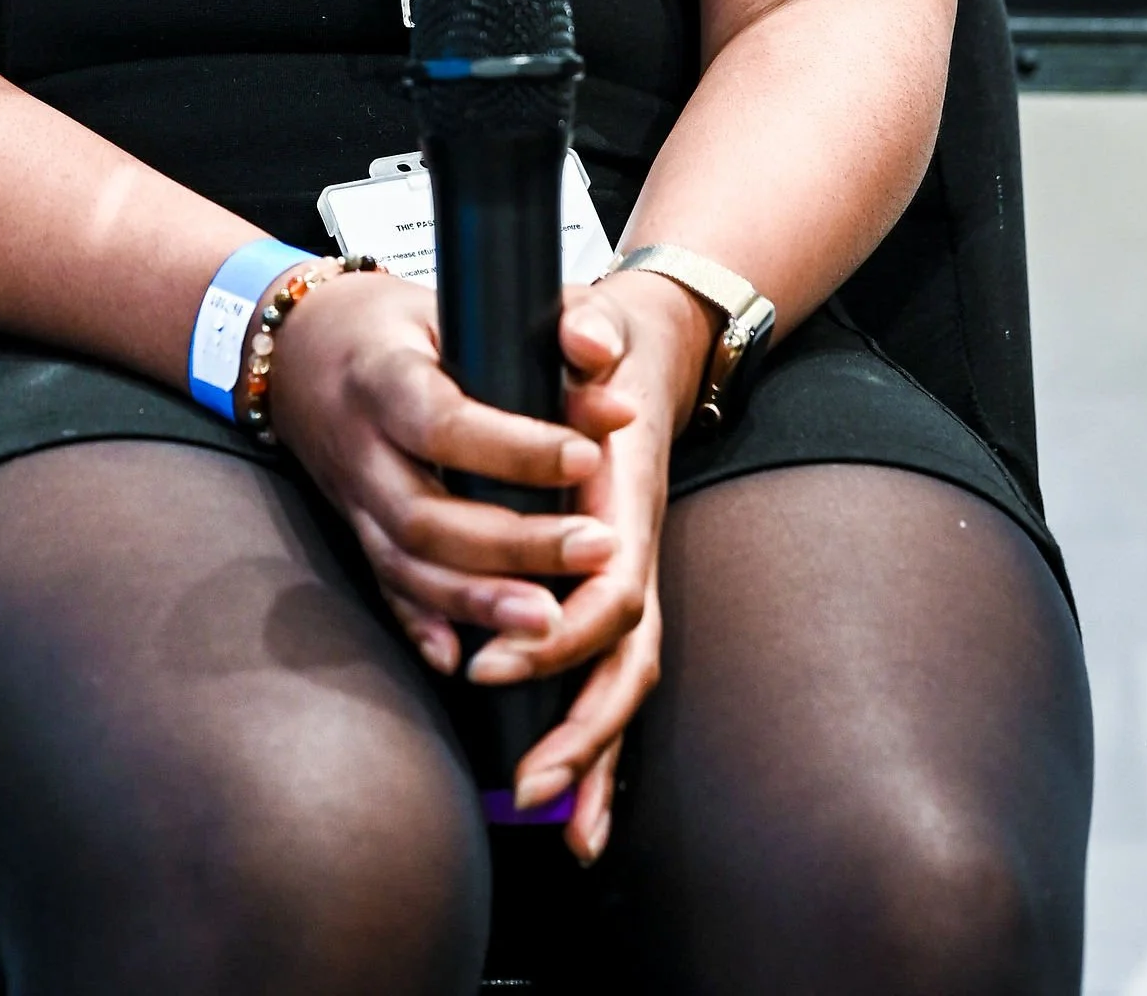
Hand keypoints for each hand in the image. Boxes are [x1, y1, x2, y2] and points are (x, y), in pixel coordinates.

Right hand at [261, 269, 617, 683]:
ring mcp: (353, 499)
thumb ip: (546, 324)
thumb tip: (603, 356)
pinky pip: (386, 589)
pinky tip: (464, 658)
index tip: (588, 456)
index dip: (514, 448)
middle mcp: (360, 448)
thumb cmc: (404, 323)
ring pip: (405, 565)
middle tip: (598, 547)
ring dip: (479, 602)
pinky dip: (423, 626)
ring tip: (551, 621)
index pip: (443, 422)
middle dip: (514, 543)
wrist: (306, 348)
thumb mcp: (466, 302)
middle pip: (425, 514)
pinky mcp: (356, 533)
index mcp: (383, 377)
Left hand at [462, 270, 713, 862]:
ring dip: (595, 759)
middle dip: (583, 731)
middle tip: (526, 784)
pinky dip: (595, 747)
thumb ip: (591, 327)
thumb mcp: (598, 321)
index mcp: (625, 502)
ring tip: (558, 826)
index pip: (610, 590)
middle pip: (624, 662)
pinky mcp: (607, 590)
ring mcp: (627, 574)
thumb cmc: (613, 341)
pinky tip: (575, 810)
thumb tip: (590, 346)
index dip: (559, 634)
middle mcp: (633, 548)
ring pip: (621, 686)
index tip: (494, 661)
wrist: (652, 343)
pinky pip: (605, 679)